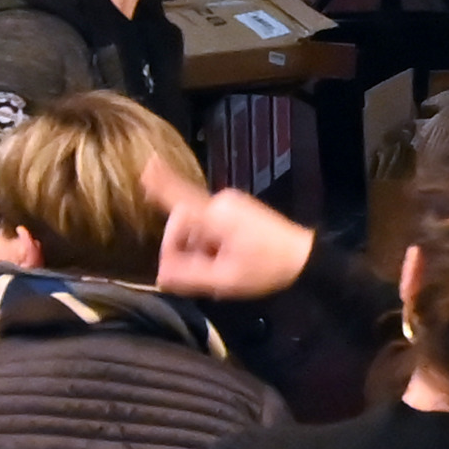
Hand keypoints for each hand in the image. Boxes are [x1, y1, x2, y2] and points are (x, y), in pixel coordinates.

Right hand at [146, 161, 316, 303]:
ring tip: (220, 268)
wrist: (303, 259)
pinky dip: (209, 244)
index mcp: (216, 215)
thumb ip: (189, 276)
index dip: (161, 184)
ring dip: (198, 249)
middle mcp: (221, 202)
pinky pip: (208, 226)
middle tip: (202, 275)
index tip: (145, 168)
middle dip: (184, 250)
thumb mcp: (225, 280)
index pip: (180, 197)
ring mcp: (229, 203)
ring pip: (195, 228)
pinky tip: (225, 259)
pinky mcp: (236, 209)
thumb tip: (160, 275)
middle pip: (182, 224)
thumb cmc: (266, 268)